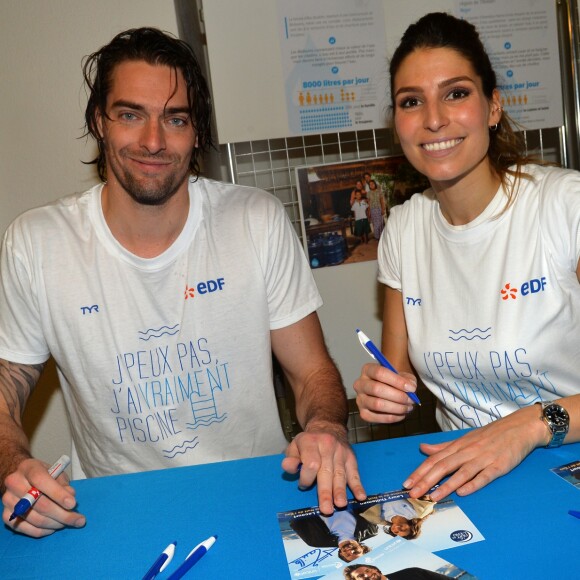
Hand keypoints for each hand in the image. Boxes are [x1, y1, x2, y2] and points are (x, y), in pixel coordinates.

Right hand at [2, 458, 85, 537]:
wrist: (22, 479)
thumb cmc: (44, 475)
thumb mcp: (56, 473)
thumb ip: (64, 484)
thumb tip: (70, 497)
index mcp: (28, 468)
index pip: (41, 480)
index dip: (58, 493)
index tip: (73, 504)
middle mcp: (14, 483)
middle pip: (39, 504)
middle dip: (62, 514)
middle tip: (78, 520)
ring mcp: (8, 501)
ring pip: (34, 519)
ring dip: (55, 524)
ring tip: (68, 523)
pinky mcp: (6, 516)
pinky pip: (25, 529)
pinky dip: (42, 531)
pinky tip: (54, 528)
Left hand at [282, 420, 365, 514]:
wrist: (328, 427)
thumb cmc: (308, 442)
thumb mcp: (295, 446)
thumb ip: (290, 458)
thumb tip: (289, 467)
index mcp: (311, 442)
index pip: (310, 463)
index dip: (306, 478)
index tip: (303, 485)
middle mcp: (327, 446)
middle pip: (326, 471)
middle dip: (326, 491)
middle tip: (326, 509)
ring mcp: (341, 452)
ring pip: (340, 474)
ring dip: (340, 490)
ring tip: (340, 504)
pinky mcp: (351, 457)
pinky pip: (354, 472)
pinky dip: (357, 485)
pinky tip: (360, 496)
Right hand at [354, 363, 417, 422]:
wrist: (386, 391)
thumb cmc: (394, 382)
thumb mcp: (402, 376)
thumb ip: (408, 380)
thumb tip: (411, 387)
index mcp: (367, 369)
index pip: (379, 373)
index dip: (397, 381)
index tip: (411, 388)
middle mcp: (360, 384)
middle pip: (376, 389)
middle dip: (397, 396)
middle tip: (411, 400)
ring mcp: (360, 399)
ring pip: (377, 404)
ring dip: (396, 407)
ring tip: (408, 408)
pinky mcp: (363, 413)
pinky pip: (377, 417)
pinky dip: (392, 417)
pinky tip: (402, 414)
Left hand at [403, 405, 548, 500]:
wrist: (518, 428)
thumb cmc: (490, 435)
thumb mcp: (464, 438)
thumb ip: (443, 446)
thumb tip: (423, 448)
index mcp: (458, 446)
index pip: (434, 460)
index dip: (419, 472)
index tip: (406, 483)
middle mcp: (467, 451)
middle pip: (443, 466)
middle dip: (426, 481)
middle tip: (412, 494)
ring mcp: (483, 459)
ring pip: (461, 473)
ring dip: (446, 486)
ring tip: (432, 497)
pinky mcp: (498, 466)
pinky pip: (484, 476)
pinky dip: (473, 484)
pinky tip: (463, 493)